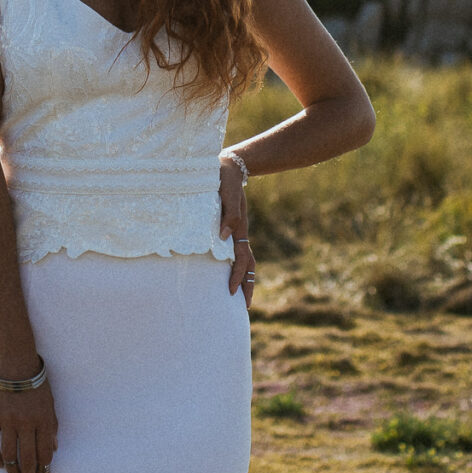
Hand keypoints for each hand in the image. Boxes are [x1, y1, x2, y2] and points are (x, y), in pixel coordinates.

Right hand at [0, 374, 57, 472]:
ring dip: (12, 471)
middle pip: (27, 458)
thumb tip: (53, 450)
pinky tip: (0, 465)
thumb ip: (51, 427)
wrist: (13, 363)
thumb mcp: (50, 403)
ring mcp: (7, 421)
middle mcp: (26, 423)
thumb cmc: (35, 383)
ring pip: (9, 455)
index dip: (44, 469)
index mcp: (43, 420)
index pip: (44, 453)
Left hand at [220, 152, 255, 312]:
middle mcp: (240, 232)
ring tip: (241, 297)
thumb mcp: (226, 192)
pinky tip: (230, 272)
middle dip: (247, 285)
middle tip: (245, 306)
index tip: (230, 292)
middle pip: (248, 265)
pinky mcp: (232, 227)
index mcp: (239, 227)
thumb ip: (226, 213)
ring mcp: (237, 231)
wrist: (230, 166)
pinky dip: (237, 266)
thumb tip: (222, 236)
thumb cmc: (224, 178)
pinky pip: (237, 251)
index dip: (237, 276)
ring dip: (245, 278)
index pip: (242, 259)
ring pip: (245, 260)